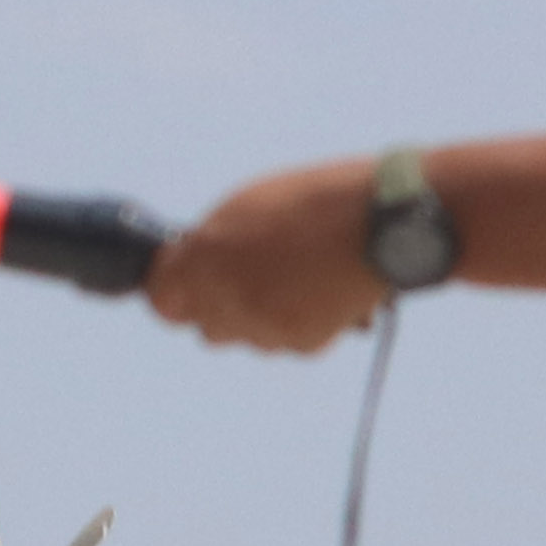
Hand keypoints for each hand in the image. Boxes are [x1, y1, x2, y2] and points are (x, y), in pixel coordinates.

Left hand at [145, 157, 386, 353]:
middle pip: (205, 326)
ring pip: (247, 337)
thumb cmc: (315, 202)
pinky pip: (286, 342)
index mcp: (206, 257)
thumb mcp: (249, 205)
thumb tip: (195, 264)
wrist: (383, 221)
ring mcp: (265, 326)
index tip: (186, 283)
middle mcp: (228, 299)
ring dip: (259, 316)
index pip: (162, 299)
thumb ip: (213, 242)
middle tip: (249, 277)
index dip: (174, 290)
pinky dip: (297, 323)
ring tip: (294, 278)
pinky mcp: (303, 344)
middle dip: (218, 306)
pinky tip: (319, 291)